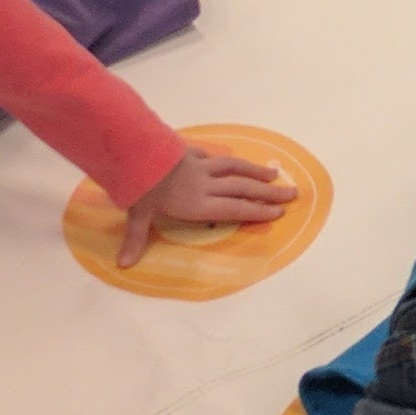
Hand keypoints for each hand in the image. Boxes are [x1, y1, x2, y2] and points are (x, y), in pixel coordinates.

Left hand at [116, 145, 295, 267]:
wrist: (133, 150)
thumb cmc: (138, 186)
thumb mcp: (137, 214)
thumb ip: (136, 238)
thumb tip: (123, 265)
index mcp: (197, 203)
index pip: (234, 208)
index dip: (257, 211)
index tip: (278, 212)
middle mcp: (205, 184)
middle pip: (242, 188)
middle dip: (269, 192)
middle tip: (292, 194)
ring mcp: (199, 165)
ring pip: (234, 168)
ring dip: (255, 172)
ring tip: (274, 174)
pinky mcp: (190, 151)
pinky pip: (211, 156)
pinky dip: (224, 159)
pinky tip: (231, 159)